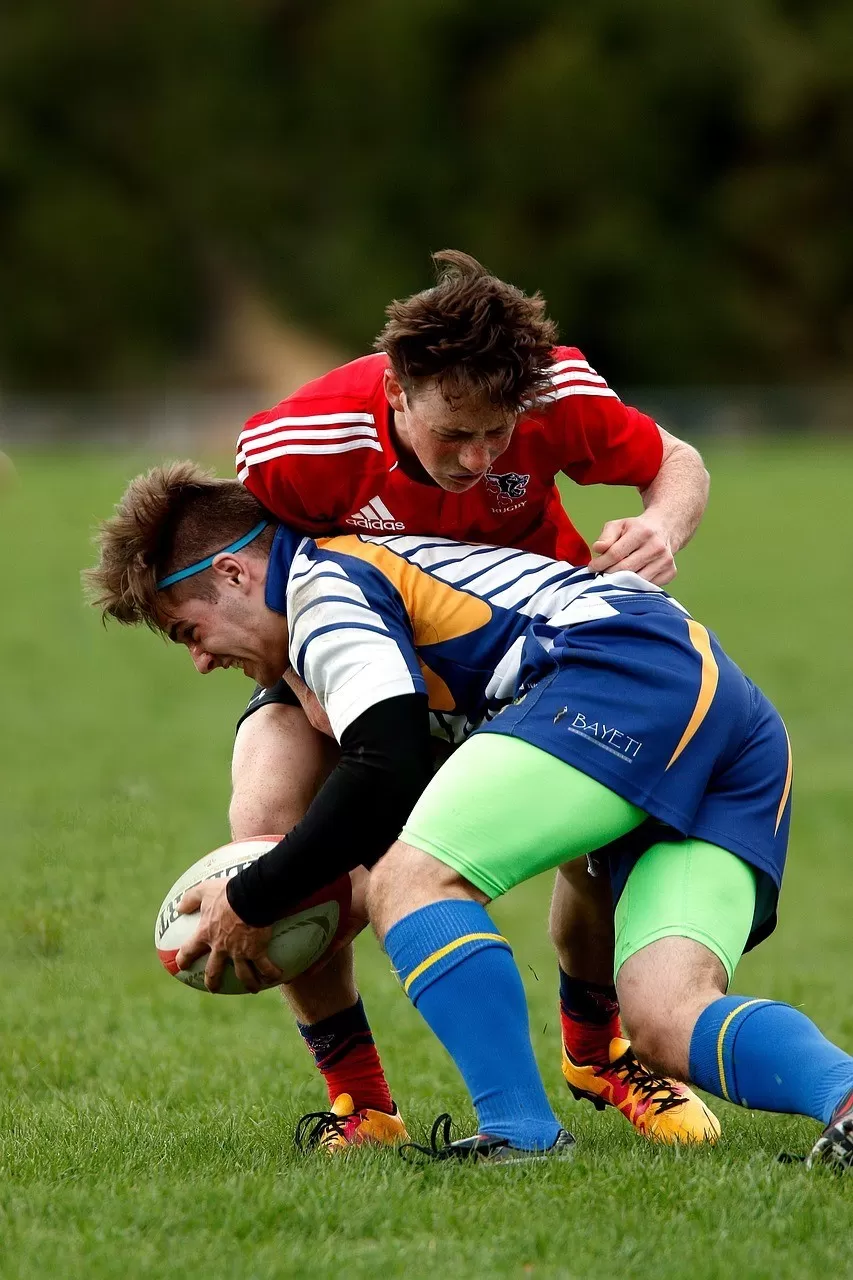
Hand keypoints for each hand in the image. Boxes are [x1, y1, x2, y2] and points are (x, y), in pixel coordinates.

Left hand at [176, 879, 281, 993]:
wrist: (251, 896)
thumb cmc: (227, 892)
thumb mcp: (204, 890)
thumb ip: (190, 899)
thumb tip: (178, 907)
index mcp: (206, 934)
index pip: (189, 950)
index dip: (184, 959)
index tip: (182, 965)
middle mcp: (221, 947)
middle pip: (213, 971)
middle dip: (212, 982)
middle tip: (214, 988)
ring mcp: (240, 952)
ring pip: (242, 974)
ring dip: (247, 983)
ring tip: (253, 988)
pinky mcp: (257, 951)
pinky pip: (265, 966)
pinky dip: (271, 973)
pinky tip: (277, 976)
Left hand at [589, 514, 675, 584]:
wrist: (665, 529)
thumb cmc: (636, 529)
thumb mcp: (619, 525)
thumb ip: (606, 537)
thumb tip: (598, 548)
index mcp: (642, 532)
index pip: (616, 553)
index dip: (600, 563)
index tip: (592, 567)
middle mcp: (657, 547)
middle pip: (625, 569)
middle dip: (608, 574)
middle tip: (600, 575)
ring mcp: (666, 561)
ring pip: (637, 581)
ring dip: (621, 583)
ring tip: (612, 579)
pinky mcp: (671, 572)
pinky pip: (648, 586)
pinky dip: (635, 586)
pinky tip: (629, 581)